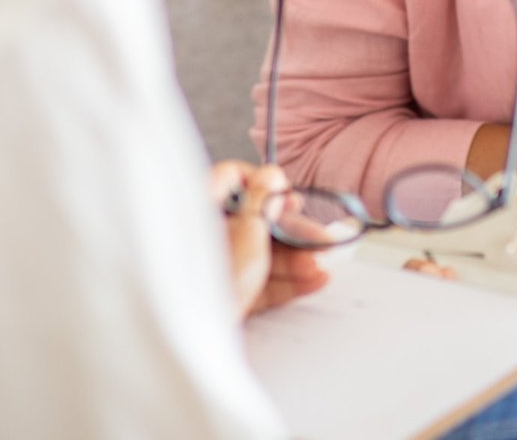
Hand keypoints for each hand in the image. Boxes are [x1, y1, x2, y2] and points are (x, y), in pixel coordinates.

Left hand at [209, 161, 329, 317]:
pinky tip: (314, 281)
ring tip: (320, 266)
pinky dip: (283, 281)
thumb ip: (262, 201)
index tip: (289, 197)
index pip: (231, 177)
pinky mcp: (224, 295)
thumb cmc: (214, 278)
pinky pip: (256, 280)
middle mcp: (205, 234)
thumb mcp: (248, 232)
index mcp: (201, 207)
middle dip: (292, 233)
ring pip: (259, 254)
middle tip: (321, 239)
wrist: (195, 340)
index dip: (264, 183)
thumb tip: (271, 175)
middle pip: (254, 222)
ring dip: (294, 260)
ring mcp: (214, 266)